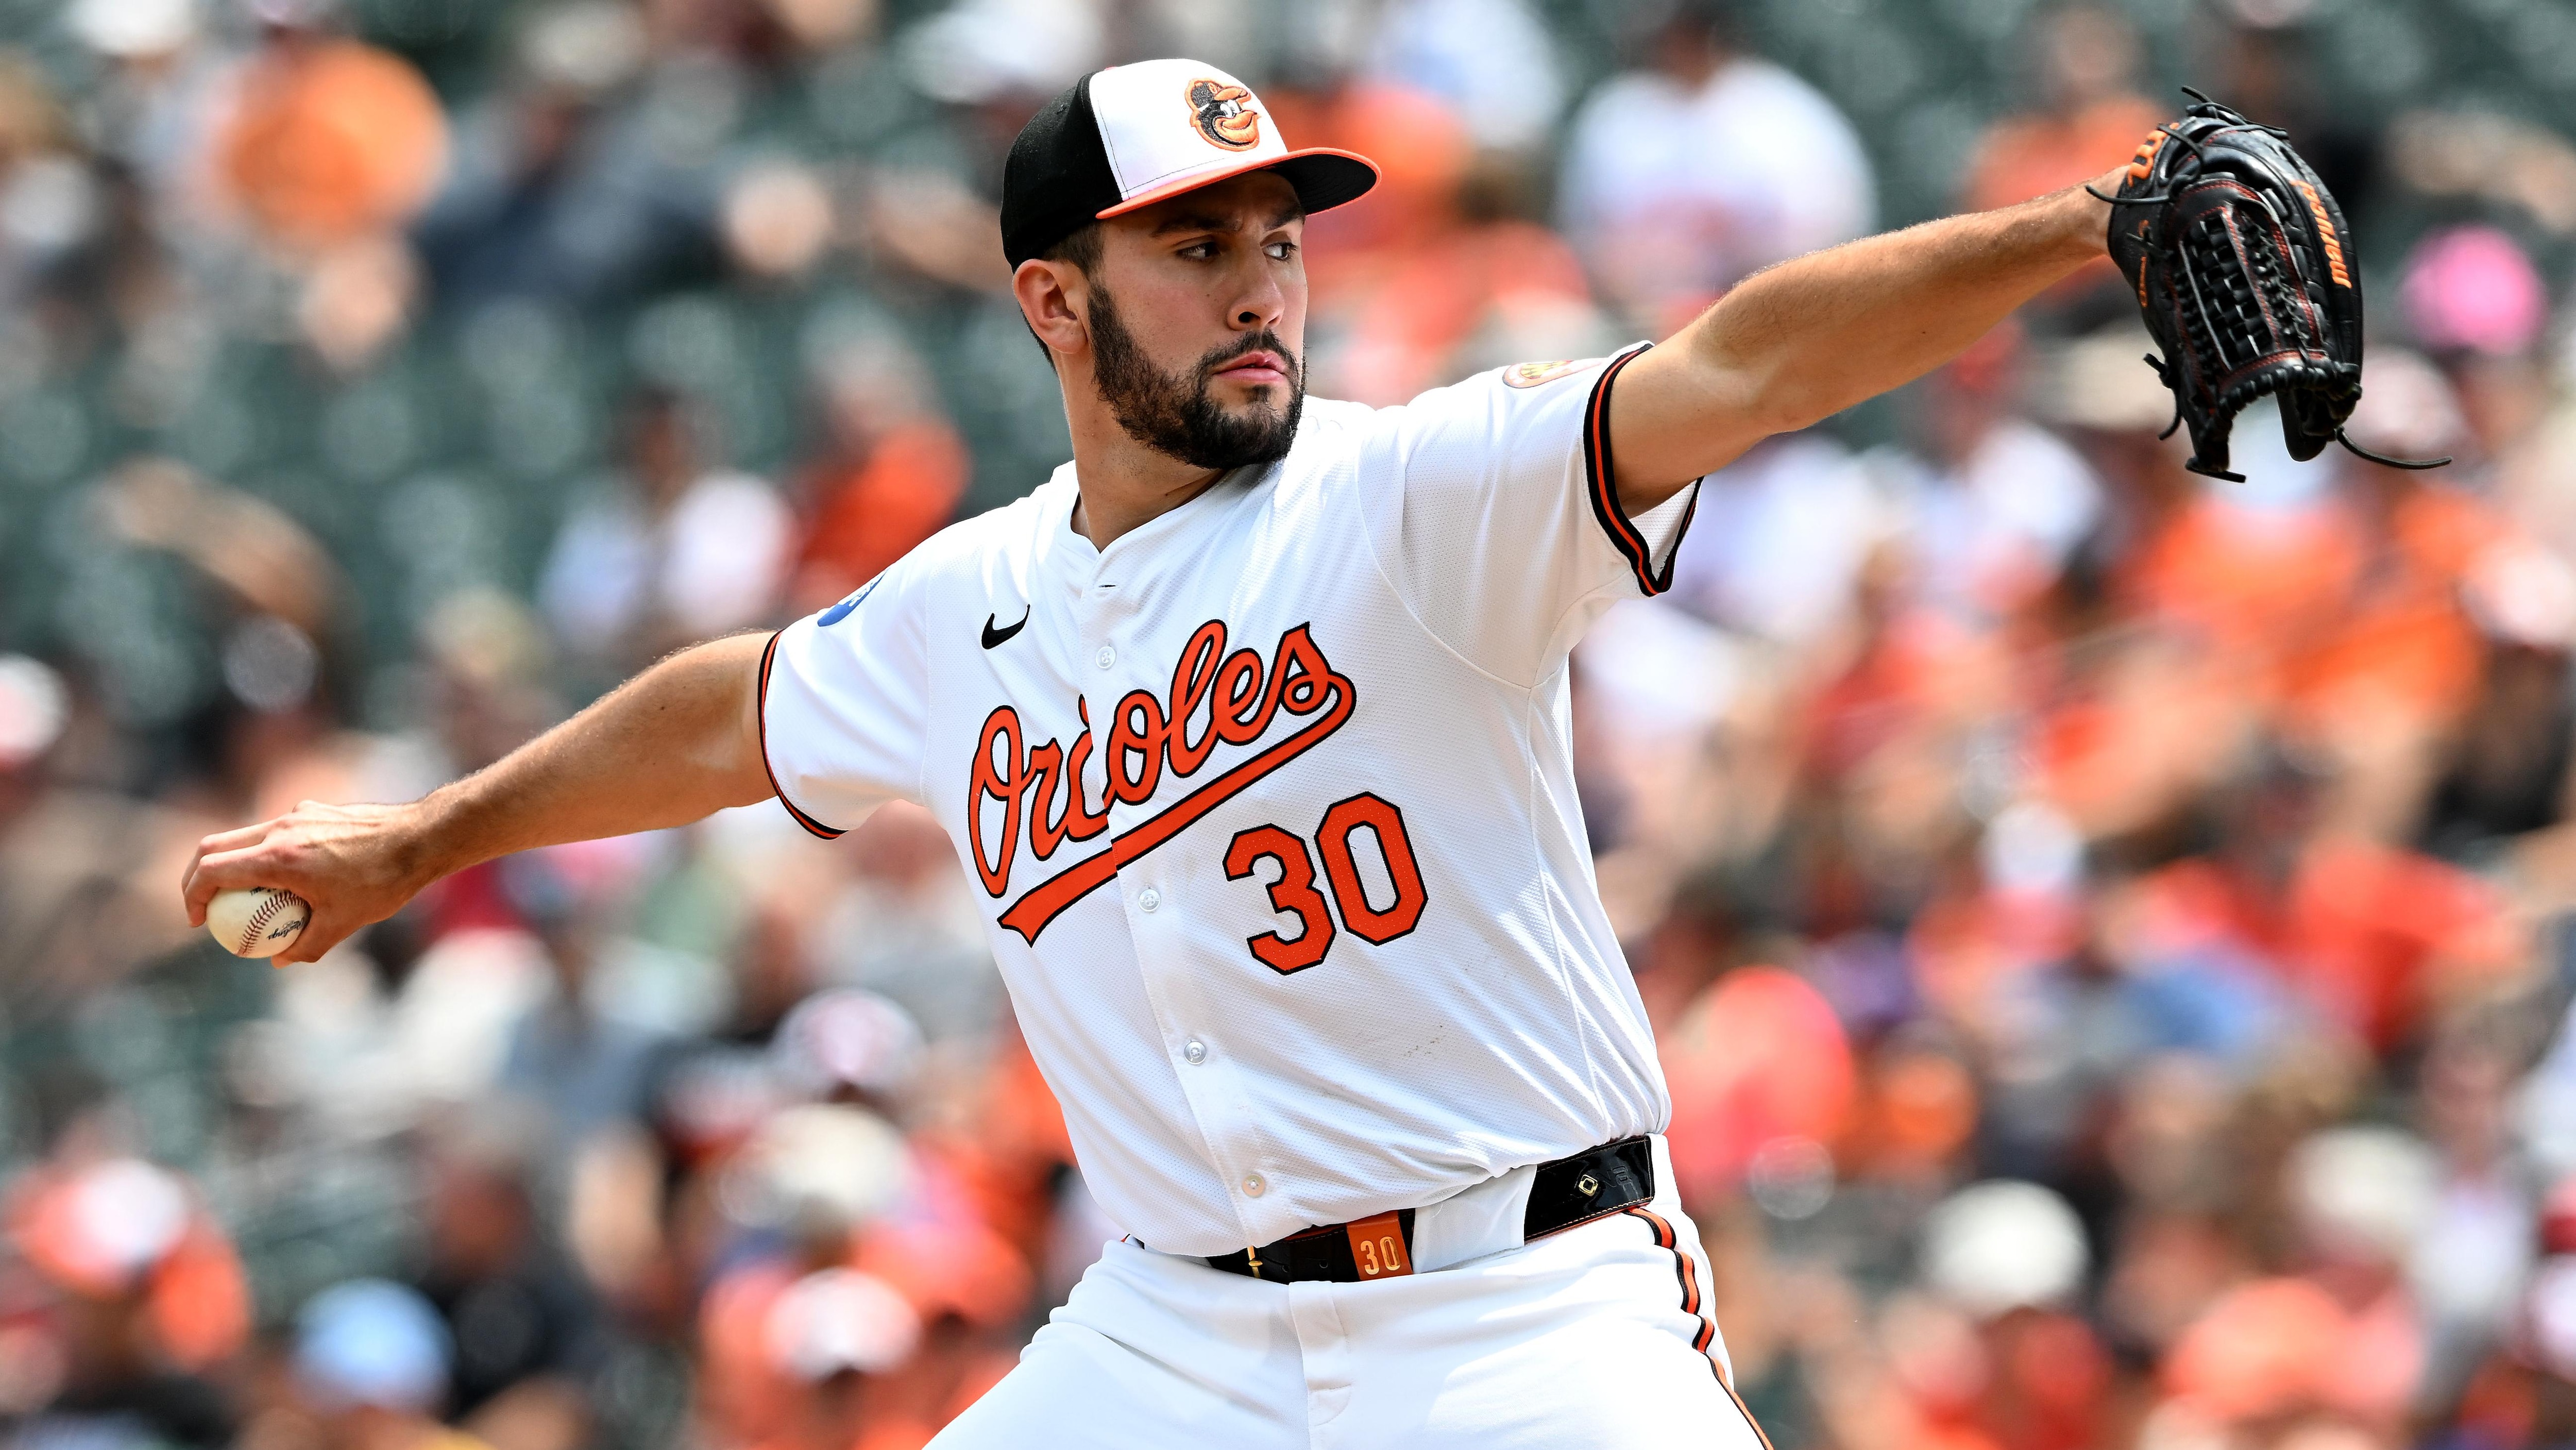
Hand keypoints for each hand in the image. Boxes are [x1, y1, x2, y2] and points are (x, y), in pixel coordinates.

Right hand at [181, 799, 443, 964]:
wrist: (422, 837)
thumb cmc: (384, 881)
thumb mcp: (343, 923)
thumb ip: (305, 946)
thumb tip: (277, 960)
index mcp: (278, 856)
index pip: (211, 871)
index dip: (192, 896)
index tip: (199, 921)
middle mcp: (280, 828)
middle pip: (214, 846)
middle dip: (197, 877)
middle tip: (204, 907)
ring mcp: (296, 813)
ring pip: (245, 836)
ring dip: (233, 864)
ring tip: (244, 897)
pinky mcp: (313, 809)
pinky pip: (276, 831)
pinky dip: (266, 853)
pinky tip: (292, 879)